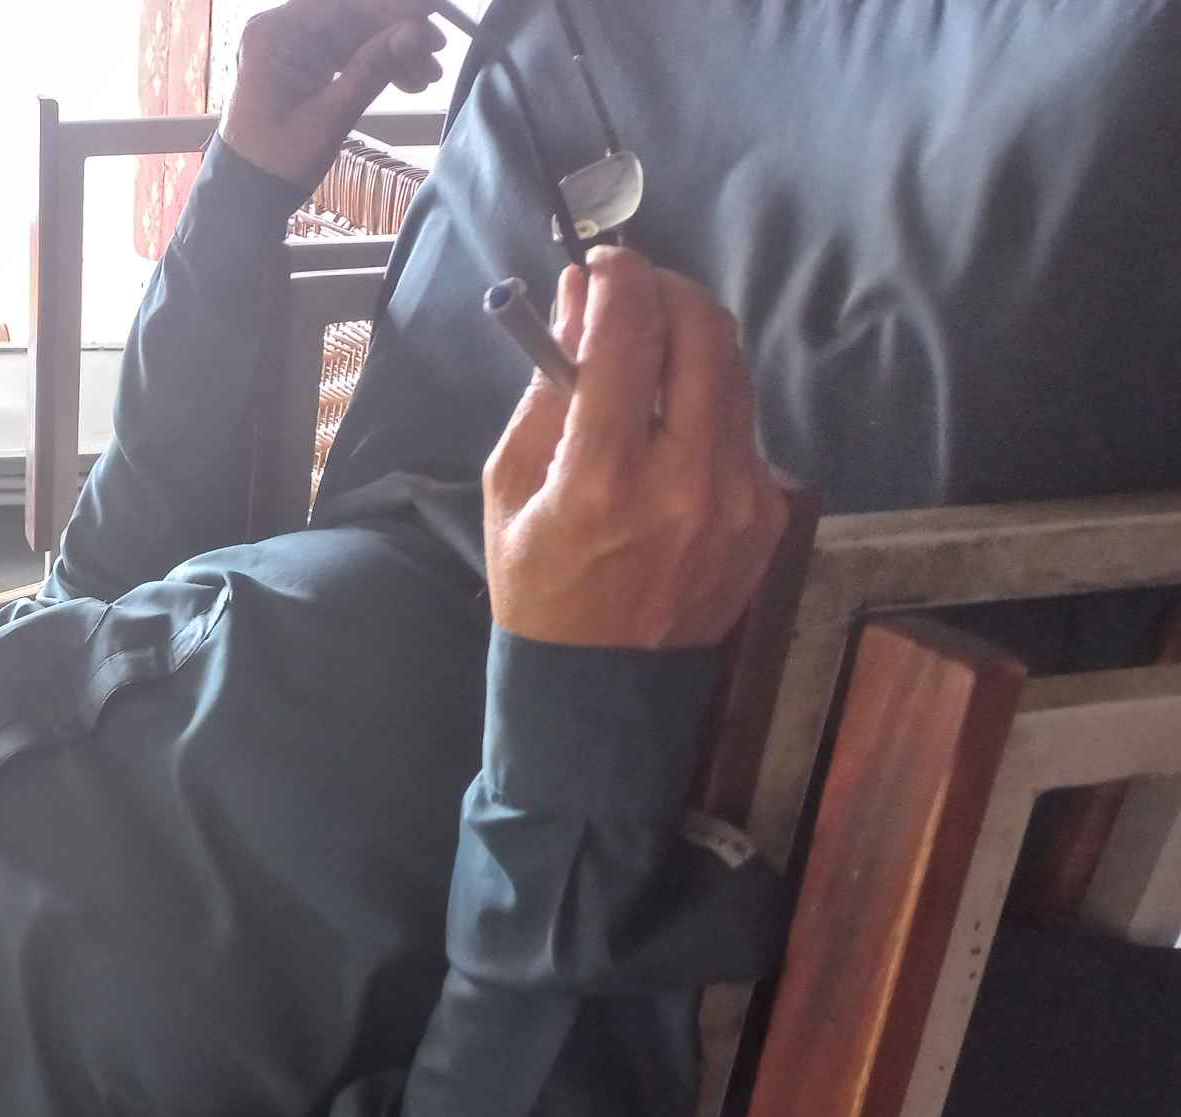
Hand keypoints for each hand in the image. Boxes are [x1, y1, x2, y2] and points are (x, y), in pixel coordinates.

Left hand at [220, 0, 447, 191]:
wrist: (248, 195)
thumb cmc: (278, 161)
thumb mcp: (330, 117)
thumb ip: (373, 69)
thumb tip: (416, 32)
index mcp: (274, 33)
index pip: (342, 5)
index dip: (391, 8)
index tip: (432, 13)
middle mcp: (280, 30)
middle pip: (351, 16)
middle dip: (396, 30)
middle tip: (437, 49)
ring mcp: (291, 45)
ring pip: (355, 33)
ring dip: (393, 49)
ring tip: (427, 75)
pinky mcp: (303, 61)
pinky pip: (348, 51)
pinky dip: (377, 63)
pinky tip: (409, 79)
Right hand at [482, 248, 790, 648]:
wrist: (601, 688)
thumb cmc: (539, 587)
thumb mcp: (511, 489)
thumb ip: (548, 390)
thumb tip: (579, 301)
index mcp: (602, 480)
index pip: (629, 336)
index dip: (618, 279)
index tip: (601, 265)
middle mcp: (683, 482)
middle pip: (702, 334)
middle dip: (667, 291)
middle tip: (634, 290)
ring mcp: (738, 500)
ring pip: (734, 372)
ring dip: (692, 339)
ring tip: (652, 346)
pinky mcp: (768, 517)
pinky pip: (743, 427)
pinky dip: (707, 403)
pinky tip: (673, 423)